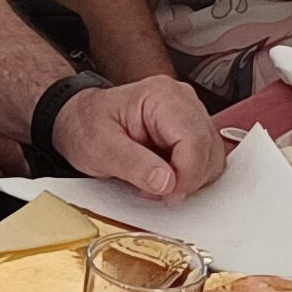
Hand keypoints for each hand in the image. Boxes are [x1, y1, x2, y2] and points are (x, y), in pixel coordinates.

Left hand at [55, 75, 224, 203]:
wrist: (79, 120)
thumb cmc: (86, 126)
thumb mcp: (100, 148)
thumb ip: (133, 164)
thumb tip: (167, 182)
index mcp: (162, 96)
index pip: (193, 140)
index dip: (186, 175)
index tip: (169, 196)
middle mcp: (182, 100)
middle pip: (208, 149)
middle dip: (187, 179)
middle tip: (157, 193)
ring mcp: (189, 114)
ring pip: (212, 156)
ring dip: (190, 179)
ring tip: (156, 182)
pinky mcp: (190, 130)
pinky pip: (205, 158)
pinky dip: (189, 175)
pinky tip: (164, 176)